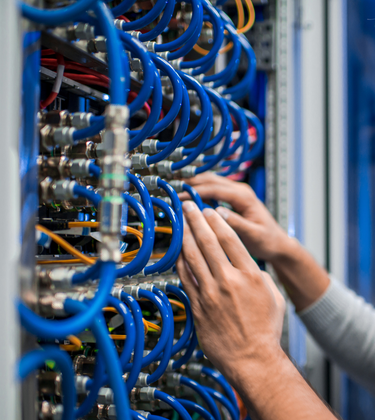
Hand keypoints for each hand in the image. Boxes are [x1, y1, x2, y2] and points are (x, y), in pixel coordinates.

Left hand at [176, 200, 285, 379]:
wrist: (253, 359)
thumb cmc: (265, 330)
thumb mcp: (273, 295)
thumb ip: (258, 274)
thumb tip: (245, 263)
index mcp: (250, 275)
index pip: (230, 238)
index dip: (216, 221)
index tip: (209, 211)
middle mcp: (229, 280)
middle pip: (209, 242)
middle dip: (197, 220)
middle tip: (189, 207)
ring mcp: (211, 293)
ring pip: (193, 256)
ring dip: (186, 235)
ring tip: (181, 222)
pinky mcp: (198, 305)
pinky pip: (185, 277)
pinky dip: (180, 261)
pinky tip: (178, 250)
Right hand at [180, 173, 290, 261]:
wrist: (277, 242)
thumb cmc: (268, 240)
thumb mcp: (253, 234)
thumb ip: (236, 223)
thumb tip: (217, 213)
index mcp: (244, 197)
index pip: (215, 189)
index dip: (196, 191)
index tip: (180, 197)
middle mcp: (240, 190)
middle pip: (211, 180)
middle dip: (191, 183)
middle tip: (173, 190)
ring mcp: (237, 193)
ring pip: (211, 182)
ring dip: (194, 184)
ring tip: (176, 190)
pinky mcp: (233, 198)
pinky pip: (213, 190)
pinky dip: (200, 190)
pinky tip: (189, 197)